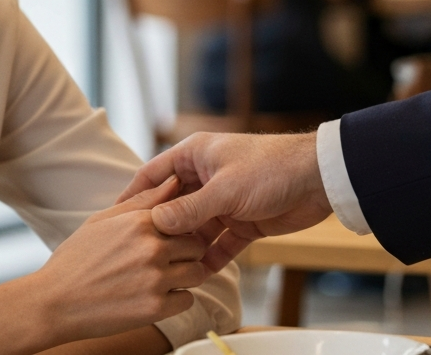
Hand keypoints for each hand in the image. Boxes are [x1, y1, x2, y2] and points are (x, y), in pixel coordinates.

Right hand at [37, 176, 208, 339]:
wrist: (53, 302)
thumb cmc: (77, 258)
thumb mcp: (105, 219)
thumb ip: (144, 200)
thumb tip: (175, 180)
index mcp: (141, 221)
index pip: (185, 215)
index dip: (182, 226)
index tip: (173, 235)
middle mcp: (153, 247)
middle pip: (196, 245)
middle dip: (188, 252)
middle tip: (171, 260)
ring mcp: (155, 278)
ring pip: (197, 272)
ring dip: (186, 276)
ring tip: (165, 278)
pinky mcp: (155, 308)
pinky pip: (188, 301)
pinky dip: (177, 300)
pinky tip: (157, 296)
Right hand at [117, 133, 331, 269]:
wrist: (317, 179)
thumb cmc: (270, 168)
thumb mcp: (225, 189)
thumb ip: (190, 209)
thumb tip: (155, 224)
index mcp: (196, 155)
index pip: (154, 174)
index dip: (132, 195)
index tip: (112, 218)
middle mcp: (206, 176)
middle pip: (173, 205)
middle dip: (159, 230)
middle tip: (138, 255)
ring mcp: (224, 199)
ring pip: (195, 228)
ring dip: (185, 248)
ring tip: (167, 272)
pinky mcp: (242, 220)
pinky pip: (220, 242)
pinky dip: (211, 258)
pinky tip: (199, 276)